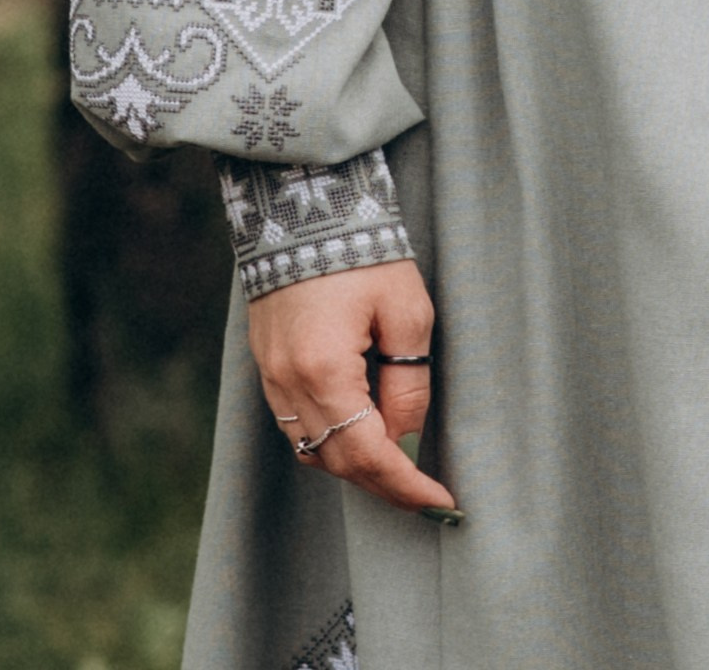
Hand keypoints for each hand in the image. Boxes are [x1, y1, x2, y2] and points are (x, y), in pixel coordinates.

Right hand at [247, 259, 461, 519]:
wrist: (305, 207)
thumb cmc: (363, 251)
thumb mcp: (406, 311)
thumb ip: (408, 382)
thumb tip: (406, 436)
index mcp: (324, 372)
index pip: (369, 454)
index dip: (407, 485)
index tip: (441, 501)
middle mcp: (288, 385)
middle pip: (338, 462)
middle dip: (385, 484)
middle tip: (426, 495)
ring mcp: (271, 376)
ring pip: (314, 451)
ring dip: (356, 467)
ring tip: (399, 469)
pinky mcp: (267, 364)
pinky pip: (298, 426)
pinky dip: (331, 441)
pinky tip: (361, 434)